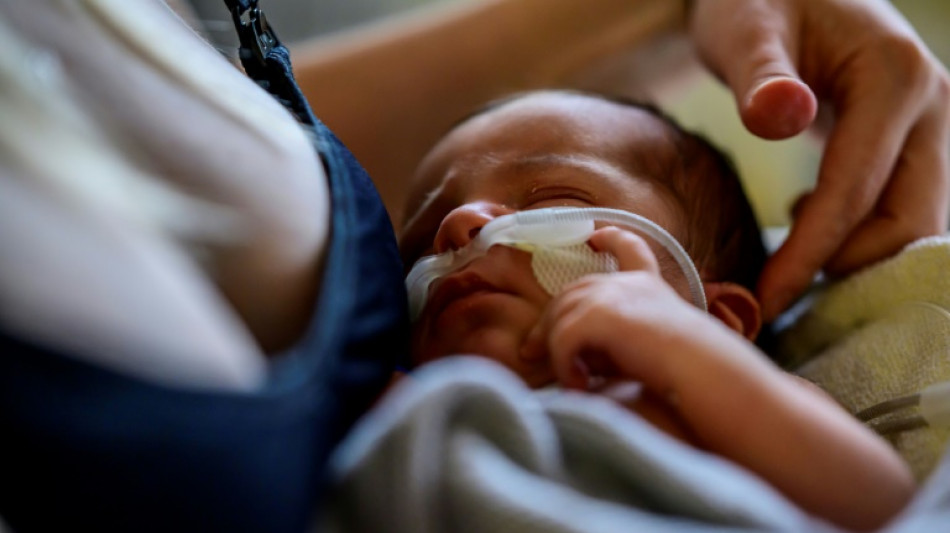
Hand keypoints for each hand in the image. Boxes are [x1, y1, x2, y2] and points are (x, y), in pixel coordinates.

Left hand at [521, 227, 727, 391]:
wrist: (704, 371)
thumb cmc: (688, 367)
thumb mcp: (652, 341)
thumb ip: (620, 337)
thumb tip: (583, 356)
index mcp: (648, 283)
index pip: (630, 246)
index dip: (612, 238)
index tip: (595, 235)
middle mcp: (628, 283)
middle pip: (573, 291)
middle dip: (549, 321)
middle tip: (531, 350)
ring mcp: (612, 294)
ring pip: (561, 316)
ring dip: (555, 349)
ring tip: (565, 379)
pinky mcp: (600, 315)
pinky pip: (563, 339)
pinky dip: (563, 365)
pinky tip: (576, 386)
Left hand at [690, 0, 949, 320]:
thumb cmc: (754, 0)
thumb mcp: (745, 27)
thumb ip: (760, 74)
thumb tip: (782, 118)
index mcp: (896, 80)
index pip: (858, 192)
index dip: (811, 255)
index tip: (764, 299)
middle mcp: (930, 107)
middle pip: (907, 223)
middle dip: (842, 271)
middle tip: (772, 301)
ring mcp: (926, 128)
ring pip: (908, 224)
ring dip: (850, 261)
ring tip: (781, 277)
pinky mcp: (908, 143)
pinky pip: (894, 208)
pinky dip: (853, 237)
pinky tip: (799, 228)